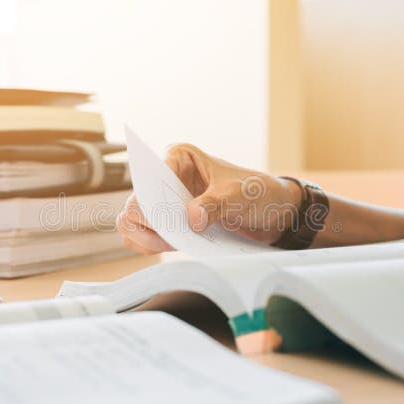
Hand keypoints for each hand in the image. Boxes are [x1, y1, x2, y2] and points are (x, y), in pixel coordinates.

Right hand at [117, 143, 300, 253]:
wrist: (272, 212)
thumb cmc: (257, 193)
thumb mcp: (240, 196)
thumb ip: (215, 205)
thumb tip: (191, 220)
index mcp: (178, 157)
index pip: (150, 178)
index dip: (154, 202)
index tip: (171, 220)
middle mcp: (165, 176)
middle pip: (135, 204)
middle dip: (150, 225)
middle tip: (174, 239)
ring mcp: (164, 200)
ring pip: (132, 222)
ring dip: (147, 239)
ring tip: (175, 244)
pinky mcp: (167, 220)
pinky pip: (142, 236)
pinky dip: (152, 246)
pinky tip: (176, 247)